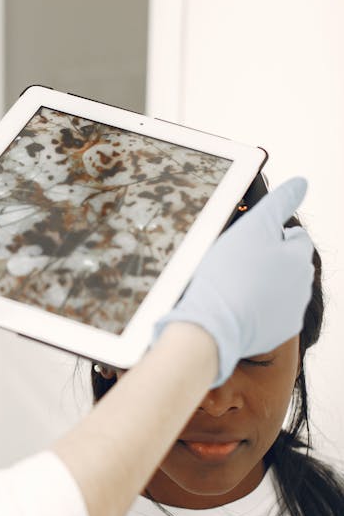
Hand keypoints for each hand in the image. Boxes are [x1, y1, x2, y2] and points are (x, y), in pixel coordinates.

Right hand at [155, 177, 314, 384]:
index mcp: (299, 257)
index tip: (247, 241)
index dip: (269, 234)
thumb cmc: (229, 275)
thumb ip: (280, 202)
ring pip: (278, 288)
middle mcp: (303, 286)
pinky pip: (269, 313)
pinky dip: (256, 308)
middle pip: (287, 263)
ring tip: (232, 285)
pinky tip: (235, 306)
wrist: (212, 325)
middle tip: (236, 262)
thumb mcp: (254, 226)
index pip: (294, 235)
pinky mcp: (276, 332)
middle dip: (268, 260)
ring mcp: (291, 311)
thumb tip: (301, 183)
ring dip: (261, 284)